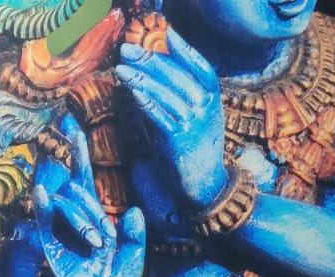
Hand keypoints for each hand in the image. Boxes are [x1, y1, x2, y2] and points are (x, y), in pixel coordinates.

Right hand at [28, 115, 145, 276]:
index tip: (71, 124)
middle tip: (103, 241)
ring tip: (96, 244)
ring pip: (65, 202)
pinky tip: (42, 192)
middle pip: (76, 188)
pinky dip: (44, 204)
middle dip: (91, 210)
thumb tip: (133, 212)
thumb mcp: (131, 261)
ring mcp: (59, 223)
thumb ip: (135, 239)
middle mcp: (73, 212)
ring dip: (82, 220)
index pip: (82, 173)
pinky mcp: (48, 238)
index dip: (77, 148)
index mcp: (92, 210)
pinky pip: (45, 216)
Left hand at [116, 31, 228, 210]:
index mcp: (213, 99)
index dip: (185, 50)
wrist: (204, 184)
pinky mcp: (178, 140)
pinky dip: (145, 101)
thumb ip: (178, 96)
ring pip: (165, 94)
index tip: (168, 34)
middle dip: (150, 60)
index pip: (201, 68)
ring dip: (141, 78)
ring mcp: (193, 124)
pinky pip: (159, 116)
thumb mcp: (195, 117)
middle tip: (128, 50)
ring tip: (121, 68)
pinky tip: (132, 90)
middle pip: (178, 76)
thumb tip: (151, 73)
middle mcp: (206, 109)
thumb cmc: (195, 147)